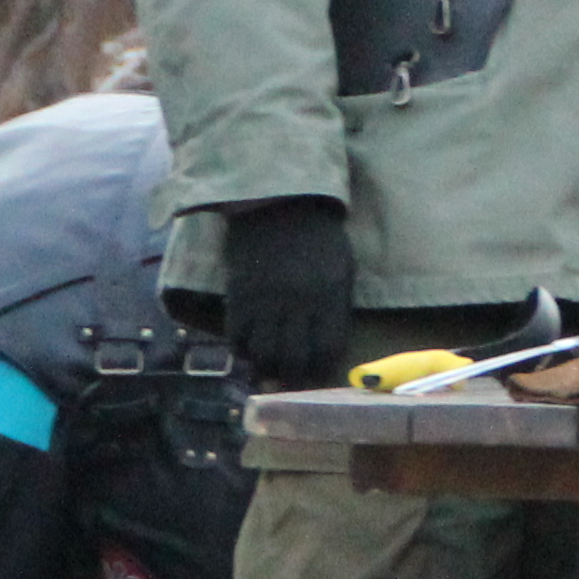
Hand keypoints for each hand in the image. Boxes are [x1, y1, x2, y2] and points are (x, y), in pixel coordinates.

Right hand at [220, 197, 357, 389]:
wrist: (277, 200)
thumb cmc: (318, 235)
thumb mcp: (342, 265)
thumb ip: (337, 304)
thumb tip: (328, 345)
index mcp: (329, 294)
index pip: (327, 349)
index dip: (322, 367)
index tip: (317, 371)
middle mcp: (297, 302)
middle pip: (292, 359)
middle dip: (293, 376)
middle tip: (291, 378)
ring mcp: (265, 299)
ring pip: (262, 354)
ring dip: (265, 366)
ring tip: (269, 364)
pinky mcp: (238, 293)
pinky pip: (236, 336)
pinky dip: (241, 349)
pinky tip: (248, 346)